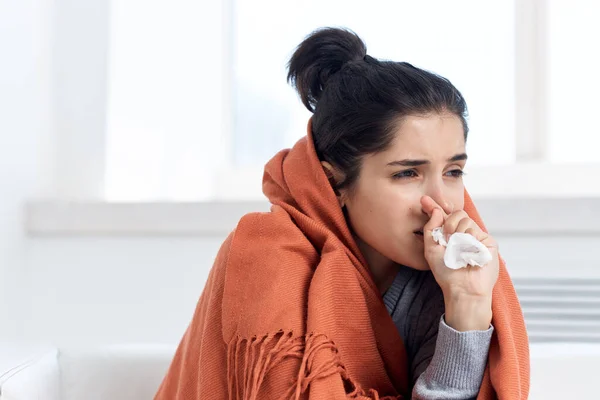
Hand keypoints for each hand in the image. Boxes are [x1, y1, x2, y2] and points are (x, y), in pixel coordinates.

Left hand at [421, 195, 499, 330]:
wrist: (462, 288)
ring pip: (465, 219)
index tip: (424, 200)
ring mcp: (477, 237)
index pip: (443, 216)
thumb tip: (435, 210)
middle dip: (448, 222)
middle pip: (457, 213)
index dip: (434, 207)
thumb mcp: (430, 249)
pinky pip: (475, 230)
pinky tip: (468, 252)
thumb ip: (431, 228)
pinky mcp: (488, 242)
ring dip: (457, 232)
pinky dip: (468, 240)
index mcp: (450, 235)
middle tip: (447, 238)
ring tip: (457, 249)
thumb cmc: (446, 273)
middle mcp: (464, 234)